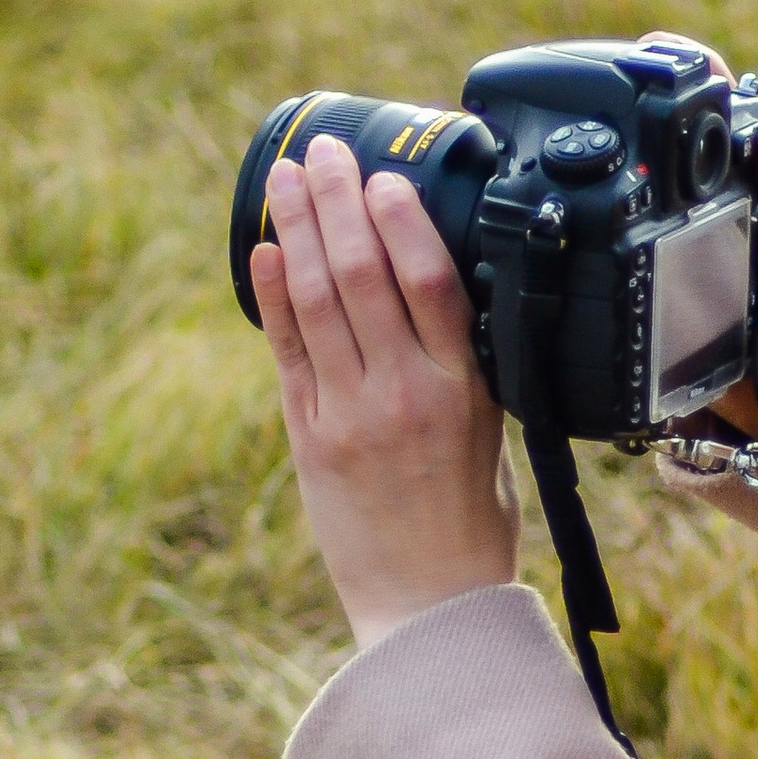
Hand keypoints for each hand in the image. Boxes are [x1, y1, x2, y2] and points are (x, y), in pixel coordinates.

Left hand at [255, 137, 520, 649]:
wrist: (428, 606)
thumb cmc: (472, 524)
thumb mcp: (492, 435)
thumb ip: (461, 368)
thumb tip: (432, 295)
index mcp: (465, 392)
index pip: (431, 283)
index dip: (400, 220)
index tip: (382, 176)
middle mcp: (405, 395)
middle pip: (362, 275)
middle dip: (337, 202)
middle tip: (322, 152)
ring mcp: (350, 415)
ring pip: (316, 300)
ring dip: (296, 229)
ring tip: (285, 178)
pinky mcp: (310, 437)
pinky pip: (286, 349)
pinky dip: (272, 292)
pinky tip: (264, 247)